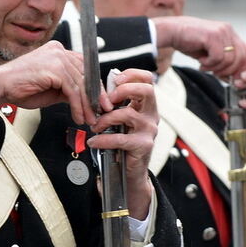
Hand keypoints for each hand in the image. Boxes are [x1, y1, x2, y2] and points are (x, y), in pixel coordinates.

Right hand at [0, 40, 111, 125]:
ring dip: (86, 105)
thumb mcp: (51, 89)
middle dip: (95, 96)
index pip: (85, 67)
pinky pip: (73, 90)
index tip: (100, 101)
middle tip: (100, 112)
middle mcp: (59, 51)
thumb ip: (68, 89)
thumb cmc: (20, 88)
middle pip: (87, 74)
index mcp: (58, 51)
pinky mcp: (54, 69)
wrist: (0, 87)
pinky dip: (77, 106)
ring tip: (89, 119)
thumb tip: (85, 98)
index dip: (94, 86)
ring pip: (81, 84)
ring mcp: (57, 58)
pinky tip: (77, 116)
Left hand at [87, 69, 157, 218]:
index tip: (114, 80)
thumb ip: (114, 105)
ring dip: (104, 119)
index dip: (132, 74)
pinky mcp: (143, 145)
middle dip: (123, 90)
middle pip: (146, 90)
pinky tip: (93, 141)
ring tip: (94, 127)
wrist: (130, 172)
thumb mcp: (119, 120)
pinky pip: (120, 138)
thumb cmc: (122, 142)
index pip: (147, 79)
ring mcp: (149, 130)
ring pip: (127, 114)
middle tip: (107, 101)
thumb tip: (100, 89)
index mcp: (146, 104)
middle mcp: (151, 114)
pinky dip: (103, 140)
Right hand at [152, 16, 245, 77]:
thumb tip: (231, 76)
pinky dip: (209, 64)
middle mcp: (227, 30)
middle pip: (240, 57)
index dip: (238, 67)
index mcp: (228, 32)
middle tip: (215, 73)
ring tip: (204, 65)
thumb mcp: (208, 52)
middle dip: (228, 70)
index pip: (245, 52)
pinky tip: (200, 61)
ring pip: (229, 59)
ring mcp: (221, 32)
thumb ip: (221, 60)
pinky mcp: (213, 36)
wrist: (170, 31)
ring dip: (216, 67)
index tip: (228, 76)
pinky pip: (218, 57)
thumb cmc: (187, 41)